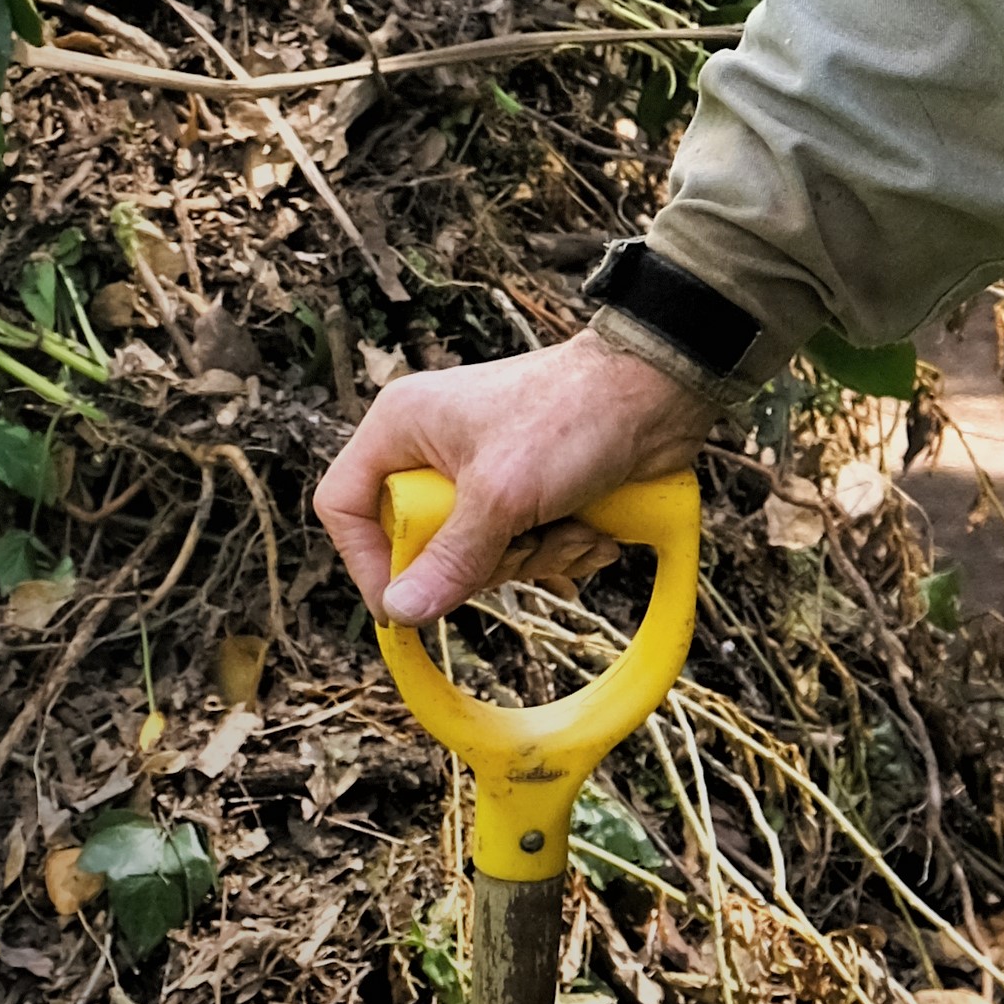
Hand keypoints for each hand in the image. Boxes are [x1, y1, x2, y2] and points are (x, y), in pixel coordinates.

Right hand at [316, 324, 699, 625]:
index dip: (366, 560)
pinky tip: (590, 528)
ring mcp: (482, 473)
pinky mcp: (526, 493)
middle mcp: (432, 449)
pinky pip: (521, 551)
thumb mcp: (502, 495)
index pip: (343, 505)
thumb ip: (451, 558)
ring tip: (572, 524)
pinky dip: (558, 550)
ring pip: (477, 558)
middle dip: (483, 562)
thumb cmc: (573, 415)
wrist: (660, 390)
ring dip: (533, 557)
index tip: (406, 604)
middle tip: (522, 544)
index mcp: (402, 428)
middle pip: (419, 545)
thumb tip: (401, 612)